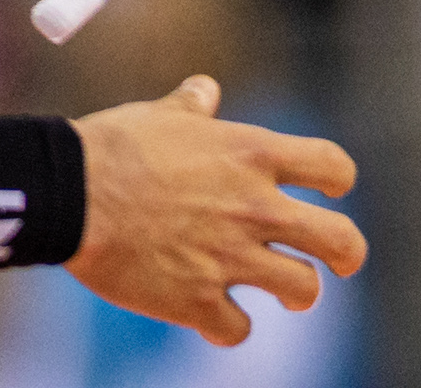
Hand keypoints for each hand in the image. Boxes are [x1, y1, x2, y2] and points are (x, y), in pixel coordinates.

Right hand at [66, 74, 365, 346]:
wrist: (72, 195)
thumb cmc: (114, 147)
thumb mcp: (164, 115)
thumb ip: (194, 106)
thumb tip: (204, 90)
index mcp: (256, 155)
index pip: (332, 166)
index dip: (338, 180)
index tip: (333, 190)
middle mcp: (257, 209)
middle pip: (340, 238)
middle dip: (348, 254)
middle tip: (345, 261)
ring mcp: (231, 258)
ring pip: (302, 289)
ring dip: (299, 294)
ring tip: (291, 296)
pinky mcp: (195, 301)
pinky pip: (235, 330)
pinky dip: (231, 328)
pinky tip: (221, 320)